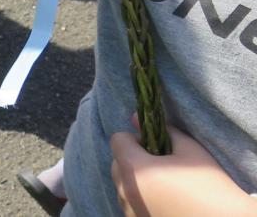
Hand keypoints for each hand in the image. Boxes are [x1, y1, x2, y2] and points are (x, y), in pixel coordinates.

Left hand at [110, 120, 256, 215]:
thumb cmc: (210, 186)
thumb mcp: (191, 151)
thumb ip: (164, 131)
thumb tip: (137, 118)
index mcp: (134, 169)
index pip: (118, 140)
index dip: (136, 138)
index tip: (155, 146)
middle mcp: (124, 191)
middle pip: (117, 163)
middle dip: (133, 159)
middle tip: (161, 165)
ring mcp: (129, 210)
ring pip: (122, 185)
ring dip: (135, 180)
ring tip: (165, 185)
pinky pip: (130, 203)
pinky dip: (141, 198)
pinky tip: (165, 201)